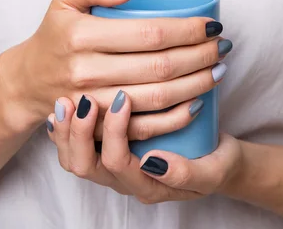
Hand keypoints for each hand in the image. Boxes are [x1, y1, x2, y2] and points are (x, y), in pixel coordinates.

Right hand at [13, 0, 231, 138]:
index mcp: (81, 36)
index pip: (149, 33)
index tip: (211, 25)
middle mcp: (87, 72)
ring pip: (158, 98)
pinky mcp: (100, 128)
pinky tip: (198, 102)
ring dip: (197, 85)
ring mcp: (94, 105)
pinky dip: (177, 118)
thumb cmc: (57, 34)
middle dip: (201, 56)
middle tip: (222, 46)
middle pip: (160, 67)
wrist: (30, 81)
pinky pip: (145, 128)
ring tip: (219, 69)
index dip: (188, 30)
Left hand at [47, 91, 241, 202]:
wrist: (219, 160)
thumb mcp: (212, 172)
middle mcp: (124, 179)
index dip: (115, 130)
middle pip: (85, 165)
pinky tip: (64, 107)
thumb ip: (186, 173)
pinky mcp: (109, 150)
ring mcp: (113, 166)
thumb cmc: (216, 163)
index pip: (118, 162)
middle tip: (84, 100)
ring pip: (75, 158)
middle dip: (79, 131)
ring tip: (66, 101)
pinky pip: (77, 147)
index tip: (124, 97)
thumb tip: (154, 162)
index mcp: (146, 185)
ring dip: (67, 130)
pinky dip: (65, 129)